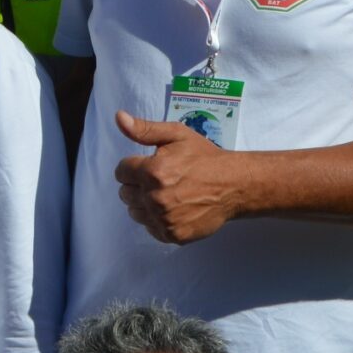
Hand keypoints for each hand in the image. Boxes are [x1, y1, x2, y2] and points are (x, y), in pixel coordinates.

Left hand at [112, 110, 242, 242]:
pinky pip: (150, 227)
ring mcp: (163, 219)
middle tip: (160, 180)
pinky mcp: (172, 234)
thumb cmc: (205, 157)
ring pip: (134, 212)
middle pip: (125, 193)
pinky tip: (173, 208)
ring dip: (144, 203)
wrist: (234, 186)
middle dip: (137, 185)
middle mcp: (155, 197)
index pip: (121, 172)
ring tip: (166, 194)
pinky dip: (157, 219)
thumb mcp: (177, 135)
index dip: (133, 167)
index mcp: (152, 171)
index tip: (148, 166)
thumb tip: (119, 118)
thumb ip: (145, 129)